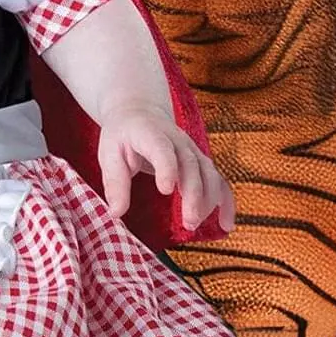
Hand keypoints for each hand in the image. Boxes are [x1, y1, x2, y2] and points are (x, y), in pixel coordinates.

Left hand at [96, 102, 235, 232]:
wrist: (140, 112)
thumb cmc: (122, 136)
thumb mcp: (109, 153)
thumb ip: (115, 182)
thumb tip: (116, 213)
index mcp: (150, 134)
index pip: (162, 148)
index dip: (167, 167)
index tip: (165, 190)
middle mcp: (176, 140)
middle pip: (191, 164)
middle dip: (194, 194)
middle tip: (188, 221)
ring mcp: (192, 150)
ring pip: (209, 172)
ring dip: (208, 199)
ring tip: (195, 224)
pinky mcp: (201, 162)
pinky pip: (219, 180)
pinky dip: (225, 201)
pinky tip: (225, 224)